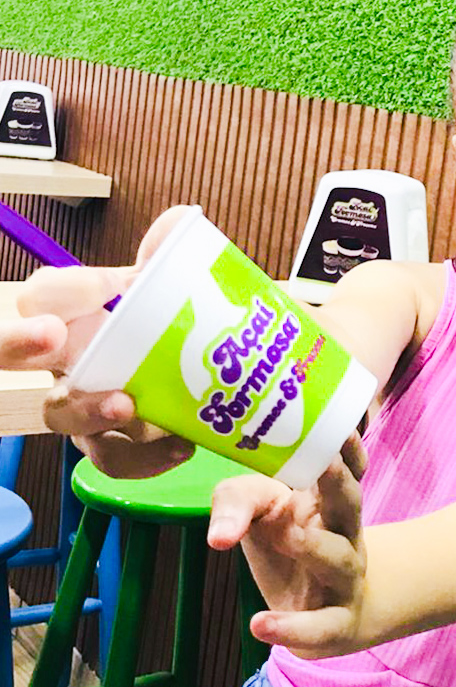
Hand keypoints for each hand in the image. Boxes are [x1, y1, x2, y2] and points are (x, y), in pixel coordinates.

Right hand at [11, 206, 194, 476]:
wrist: (204, 372)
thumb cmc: (168, 321)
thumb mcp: (171, 283)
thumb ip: (171, 248)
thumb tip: (175, 228)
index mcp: (72, 314)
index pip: (39, 295)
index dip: (60, 290)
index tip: (104, 287)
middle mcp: (62, 360)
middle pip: (8, 353)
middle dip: (13, 343)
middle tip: (48, 336)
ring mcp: (82, 405)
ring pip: (58, 416)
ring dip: (86, 411)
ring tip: (127, 406)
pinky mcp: (114, 444)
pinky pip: (115, 458)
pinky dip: (146, 457)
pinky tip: (181, 444)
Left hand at [207, 433, 368, 657]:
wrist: (332, 613)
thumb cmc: (290, 545)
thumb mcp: (260, 513)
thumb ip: (236, 503)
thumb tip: (218, 533)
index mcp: (329, 501)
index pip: (348, 468)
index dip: (348, 448)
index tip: (342, 426)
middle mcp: (345, 534)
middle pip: (350, 505)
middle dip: (340, 483)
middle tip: (325, 463)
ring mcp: (345, 578)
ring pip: (339, 560)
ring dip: (316, 546)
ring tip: (288, 535)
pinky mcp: (334, 623)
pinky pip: (319, 626)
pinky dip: (292, 627)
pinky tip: (259, 625)